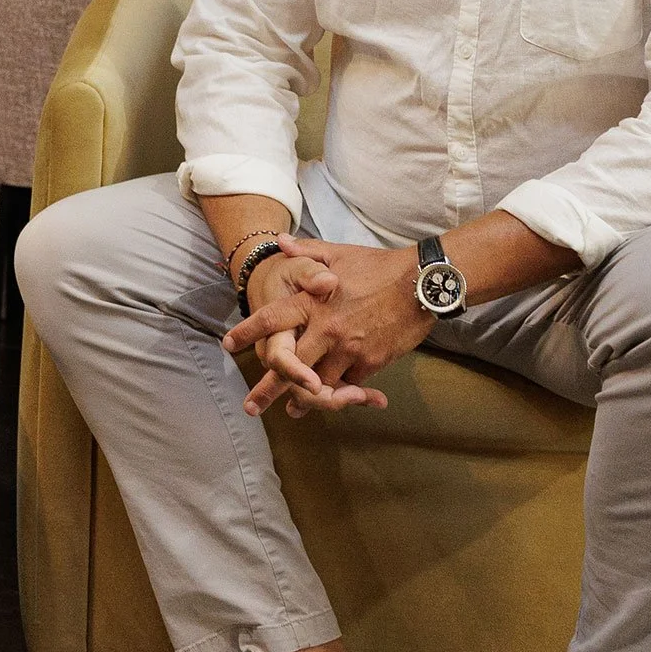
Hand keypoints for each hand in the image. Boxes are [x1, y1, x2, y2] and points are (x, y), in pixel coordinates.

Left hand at [228, 237, 430, 411]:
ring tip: (292, 409)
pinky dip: (341, 389)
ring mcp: (348, 348)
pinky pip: (349, 382)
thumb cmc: (379, 266)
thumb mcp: (339, 254)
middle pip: (289, 364)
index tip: (227, 345)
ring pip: (319, 381)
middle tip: (251, 406)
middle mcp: (326, 328)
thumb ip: (306, 252)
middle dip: (268, 388)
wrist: (423, 283)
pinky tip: (334, 397)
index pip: (271, 319)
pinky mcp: (370, 362)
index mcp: (313, 301)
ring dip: (305, 397)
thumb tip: (278, 241)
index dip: (247, 333)